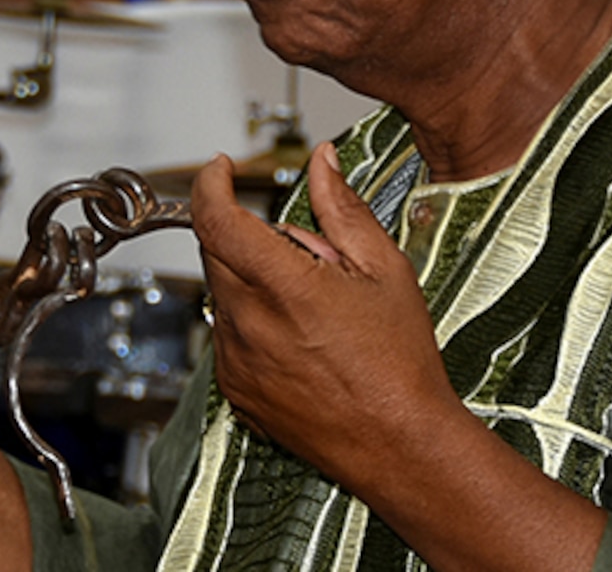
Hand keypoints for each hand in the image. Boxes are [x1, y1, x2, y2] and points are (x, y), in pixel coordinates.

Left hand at [192, 142, 466, 492]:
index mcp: (286, 287)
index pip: (216, 219)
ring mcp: (237, 360)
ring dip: (251, 279)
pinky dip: (252, 320)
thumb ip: (343, 209)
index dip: (210, 184)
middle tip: (303, 252)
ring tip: (311, 305)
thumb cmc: (401, 366)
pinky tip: (300, 337)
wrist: (401, 445)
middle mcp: (251, 324)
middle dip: (246, 233)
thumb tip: (323, 165)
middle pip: (216, 250)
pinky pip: (228, 334)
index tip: (221, 169)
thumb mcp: (384, 270)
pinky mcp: (236, 389)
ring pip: (223, 292)